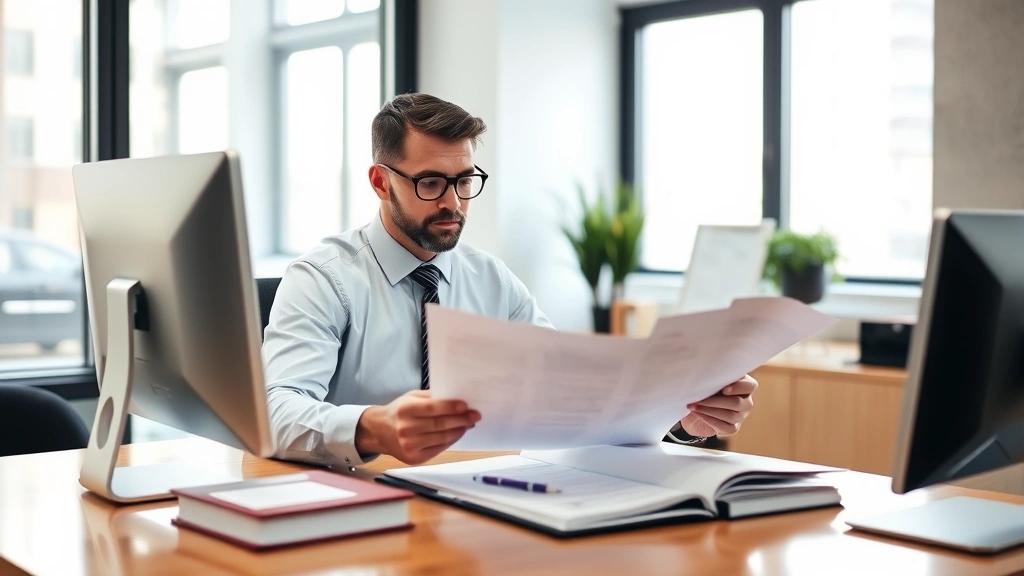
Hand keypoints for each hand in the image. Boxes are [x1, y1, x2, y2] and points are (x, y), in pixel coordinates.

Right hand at [355, 390, 480, 464]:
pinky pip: (439, 449)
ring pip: (442, 438)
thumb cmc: (399, 412)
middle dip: (461, 420)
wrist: (379, 432)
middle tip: (475, 415)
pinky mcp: (414, 458)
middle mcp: (406, 429)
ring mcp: (409, 446)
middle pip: (440, 425)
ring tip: (469, 424)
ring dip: (459, 430)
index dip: (451, 407)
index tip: (466, 406)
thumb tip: (456, 396)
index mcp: (405, 410)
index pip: (432, 409)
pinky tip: (457, 433)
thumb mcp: (411, 397)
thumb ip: (431, 396)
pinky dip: (451, 441)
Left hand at [680, 375, 756, 437]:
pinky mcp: (733, 428)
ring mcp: (741, 416)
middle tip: (698, 399)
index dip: (738, 387)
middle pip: (737, 403)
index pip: (750, 386)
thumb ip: (714, 377)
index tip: (724, 389)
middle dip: (715, 401)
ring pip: (730, 416)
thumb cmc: (705, 389)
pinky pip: (725, 427)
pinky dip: (709, 420)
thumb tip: (705, 375)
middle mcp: (746, 401)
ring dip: (709, 411)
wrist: (696, 408)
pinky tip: (698, 414)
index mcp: (744, 385)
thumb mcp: (710, 380)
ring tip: (693, 406)